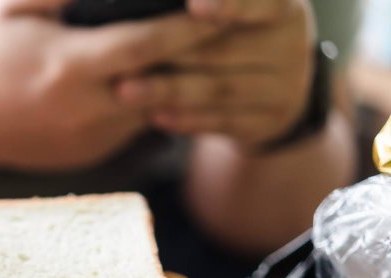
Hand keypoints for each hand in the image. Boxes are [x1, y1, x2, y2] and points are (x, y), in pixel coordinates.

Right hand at [0, 0, 224, 171]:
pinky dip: (155, 102)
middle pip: (164, 82)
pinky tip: (165, 77)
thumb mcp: (9, 5)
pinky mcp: (90, 154)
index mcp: (67, 68)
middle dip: (201, 56)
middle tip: (235, 29)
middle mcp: (84, 110)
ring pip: (156, 109)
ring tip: (212, 52)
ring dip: (184, 82)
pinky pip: (135, 125)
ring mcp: (89, 139)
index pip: (147, 45)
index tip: (219, 5)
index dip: (189, 25)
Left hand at [115, 0, 314, 147]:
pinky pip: (222, 122)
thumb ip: (202, 14)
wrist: (276, 89)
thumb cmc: (239, 35)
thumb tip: (180, 7)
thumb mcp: (236, 13)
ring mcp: (287, 88)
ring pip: (220, 89)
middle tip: (128, 57)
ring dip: (169, 90)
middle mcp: (293, 44)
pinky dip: (186, 119)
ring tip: (127, 90)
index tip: (194, 7)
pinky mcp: (268, 122)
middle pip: (225, 49)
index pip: (262, 3)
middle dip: (172, 53)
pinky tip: (154, 116)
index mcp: (285, 7)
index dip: (230, 5)